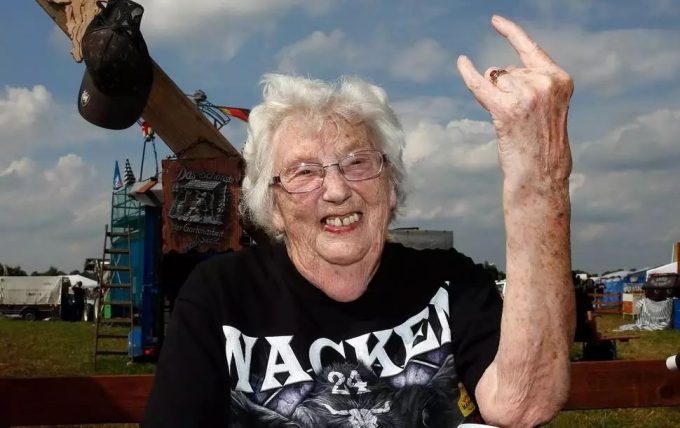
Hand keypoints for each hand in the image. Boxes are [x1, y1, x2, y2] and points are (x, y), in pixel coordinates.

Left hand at [457, 15, 572, 189]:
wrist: (541, 173)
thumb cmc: (541, 142)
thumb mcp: (546, 105)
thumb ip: (526, 82)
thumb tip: (495, 70)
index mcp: (560, 79)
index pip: (531, 49)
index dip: (511, 33)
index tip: (495, 22)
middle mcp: (544, 82)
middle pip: (508, 70)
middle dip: (503, 88)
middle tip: (518, 117)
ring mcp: (526, 95)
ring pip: (496, 82)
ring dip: (495, 97)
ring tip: (510, 122)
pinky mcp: (506, 109)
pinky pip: (481, 85)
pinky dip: (468, 74)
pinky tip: (461, 62)